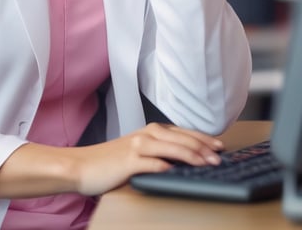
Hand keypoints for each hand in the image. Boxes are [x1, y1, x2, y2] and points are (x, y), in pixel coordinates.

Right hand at [68, 123, 222, 195]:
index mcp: (149, 132)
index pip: (183, 132)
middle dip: (204, 147)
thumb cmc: (109, 162)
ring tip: (207, 163)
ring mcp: (137, 147)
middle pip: (181, 138)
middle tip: (220, 156)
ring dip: (192, 155)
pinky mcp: (129, 161)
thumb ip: (159, 153)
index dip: (203, 139)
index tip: (219, 146)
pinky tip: (178, 170)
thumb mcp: (137, 153)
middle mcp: (145, 135)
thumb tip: (185, 161)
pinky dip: (167, 165)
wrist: (82, 166)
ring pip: (171, 147)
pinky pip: (152, 163)